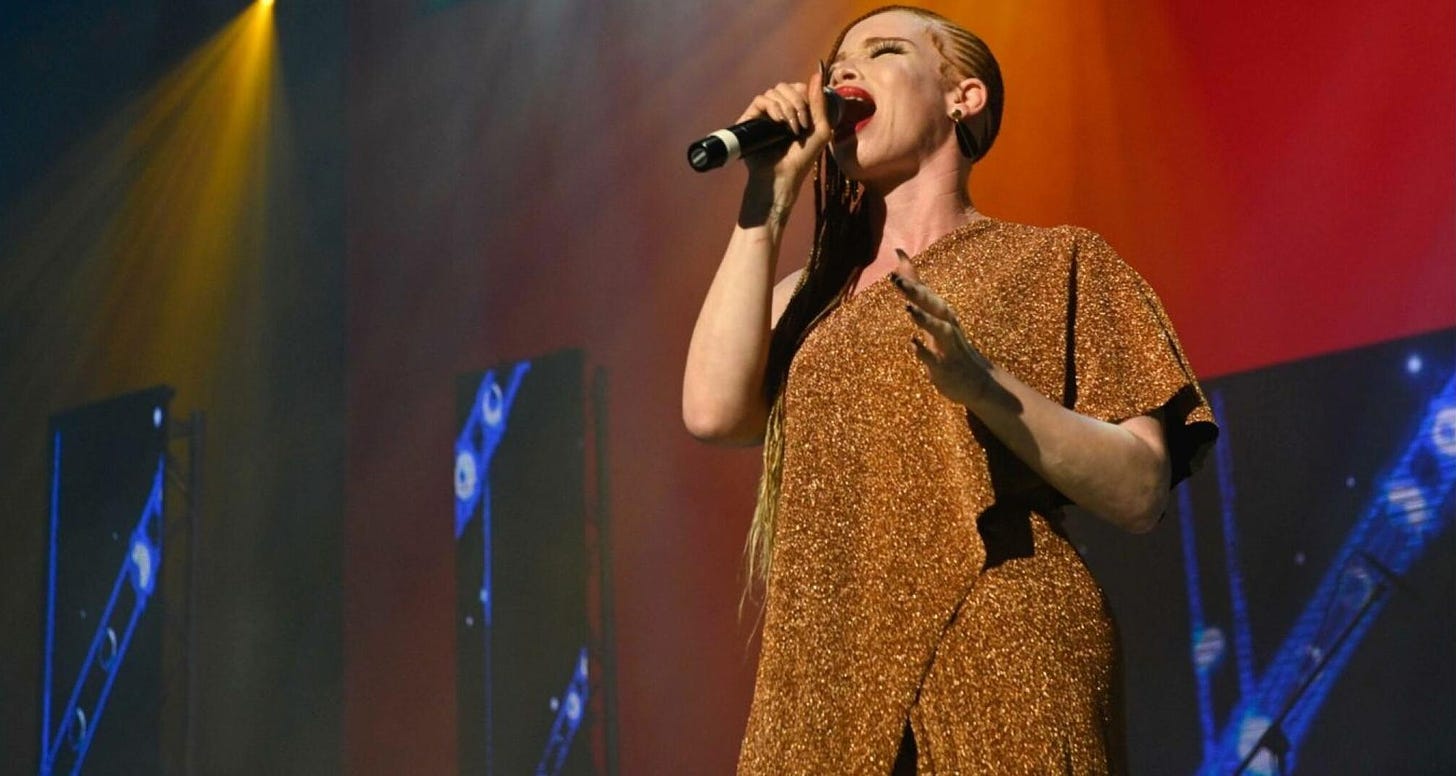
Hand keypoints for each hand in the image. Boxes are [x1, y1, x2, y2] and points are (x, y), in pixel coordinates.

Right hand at [736, 64, 834, 197]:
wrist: (782, 176)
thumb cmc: (802, 159)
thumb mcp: (820, 130)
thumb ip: (820, 103)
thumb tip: (817, 74)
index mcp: (795, 111)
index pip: (799, 87)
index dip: (805, 95)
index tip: (809, 115)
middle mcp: (779, 110)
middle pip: (787, 86)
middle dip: (798, 102)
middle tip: (801, 124)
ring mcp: (764, 114)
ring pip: (775, 91)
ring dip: (787, 107)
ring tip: (790, 128)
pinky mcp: (751, 119)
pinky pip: (761, 99)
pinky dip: (773, 107)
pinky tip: (779, 122)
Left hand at [890, 249, 995, 406]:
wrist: (978, 381)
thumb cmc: (950, 343)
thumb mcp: (933, 312)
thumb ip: (916, 285)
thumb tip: (899, 254)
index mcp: (942, 314)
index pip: (925, 292)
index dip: (910, 277)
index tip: (897, 255)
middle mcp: (948, 326)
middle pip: (934, 305)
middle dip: (916, 291)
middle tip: (896, 279)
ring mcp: (948, 347)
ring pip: (939, 329)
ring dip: (925, 319)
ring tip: (908, 309)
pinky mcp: (946, 368)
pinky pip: (935, 359)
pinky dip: (924, 351)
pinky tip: (912, 344)